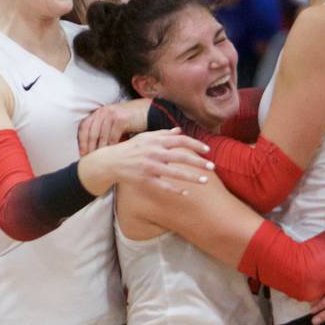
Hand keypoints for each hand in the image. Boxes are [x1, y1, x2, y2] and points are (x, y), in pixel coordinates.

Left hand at [78, 99, 150, 155]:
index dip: (82, 142)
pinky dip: (111, 147)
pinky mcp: (122, 119)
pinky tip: (112, 156)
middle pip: (91, 133)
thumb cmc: (129, 120)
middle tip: (89, 160)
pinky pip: (113, 137)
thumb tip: (91, 149)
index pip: (84, 127)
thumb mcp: (112, 123)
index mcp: (98, 112)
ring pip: (102, 136)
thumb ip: (102, 131)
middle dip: (90, 148)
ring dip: (100, 150)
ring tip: (100, 161)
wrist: (148, 111)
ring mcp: (112, 114)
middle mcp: (103, 112)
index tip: (82, 154)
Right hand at [80, 128, 212, 196]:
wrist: (112, 162)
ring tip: (205, 180)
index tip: (207, 151)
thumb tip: (179, 131)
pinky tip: (186, 193)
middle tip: (212, 166)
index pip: (181, 141)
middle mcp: (154, 153)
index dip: (196, 145)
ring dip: (192, 177)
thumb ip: (163, 134)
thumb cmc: (131, 148)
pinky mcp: (145, 179)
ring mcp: (150, 167)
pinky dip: (175, 189)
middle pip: (182, 156)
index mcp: (156, 141)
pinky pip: (163, 186)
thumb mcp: (146, 137)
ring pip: (175, 172)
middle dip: (199, 162)